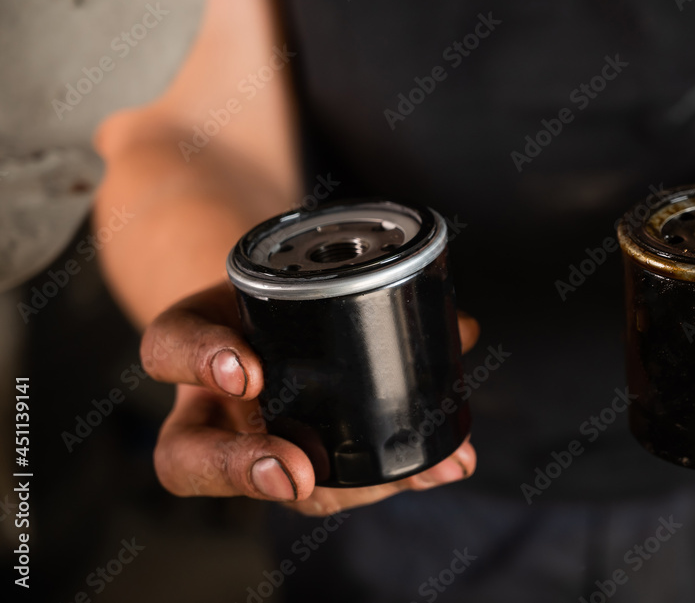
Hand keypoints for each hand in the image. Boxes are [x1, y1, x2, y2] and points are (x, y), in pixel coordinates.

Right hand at [141, 281, 479, 515]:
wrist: (262, 311)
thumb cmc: (281, 291)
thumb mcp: (296, 271)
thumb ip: (364, 285)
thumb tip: (462, 329)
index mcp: (192, 341)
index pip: (167, 348)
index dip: (201, 362)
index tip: (248, 371)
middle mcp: (209, 405)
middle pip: (198, 459)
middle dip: (252, 471)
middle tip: (300, 473)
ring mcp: (248, 440)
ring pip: (274, 485)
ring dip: (347, 487)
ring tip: (413, 471)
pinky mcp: (295, 460)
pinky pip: (337, 483)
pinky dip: (399, 473)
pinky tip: (447, 465)